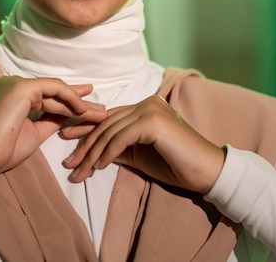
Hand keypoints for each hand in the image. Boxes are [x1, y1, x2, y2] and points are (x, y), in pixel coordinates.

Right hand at [0, 76, 106, 183]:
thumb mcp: (34, 133)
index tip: (88, 108)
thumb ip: (50, 121)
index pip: (47, 97)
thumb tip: (69, 116)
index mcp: (14, 96)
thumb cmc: (2, 150)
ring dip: (80, 103)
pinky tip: (83, 109)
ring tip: (100, 112)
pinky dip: (70, 97)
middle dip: (79, 102)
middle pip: (54, 93)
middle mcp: (14, 85)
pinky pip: (54, 88)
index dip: (69, 103)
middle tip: (100, 108)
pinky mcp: (22, 87)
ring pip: (56, 91)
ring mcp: (17, 84)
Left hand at [63, 95, 224, 193]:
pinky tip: (98, 167)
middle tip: (69, 163)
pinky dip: (107, 153)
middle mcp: (146, 103)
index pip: (110, 118)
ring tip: (78, 171)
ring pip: (110, 131)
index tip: (69, 143)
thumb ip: (120, 148)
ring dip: (92, 153)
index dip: (87, 130)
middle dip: (85, 144)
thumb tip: (96, 152)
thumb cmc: (177, 165)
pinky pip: (121, 138)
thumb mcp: (141, 156)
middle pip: (106, 123)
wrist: (207, 171)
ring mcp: (150, 109)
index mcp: (144, 107)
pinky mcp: (152, 121)